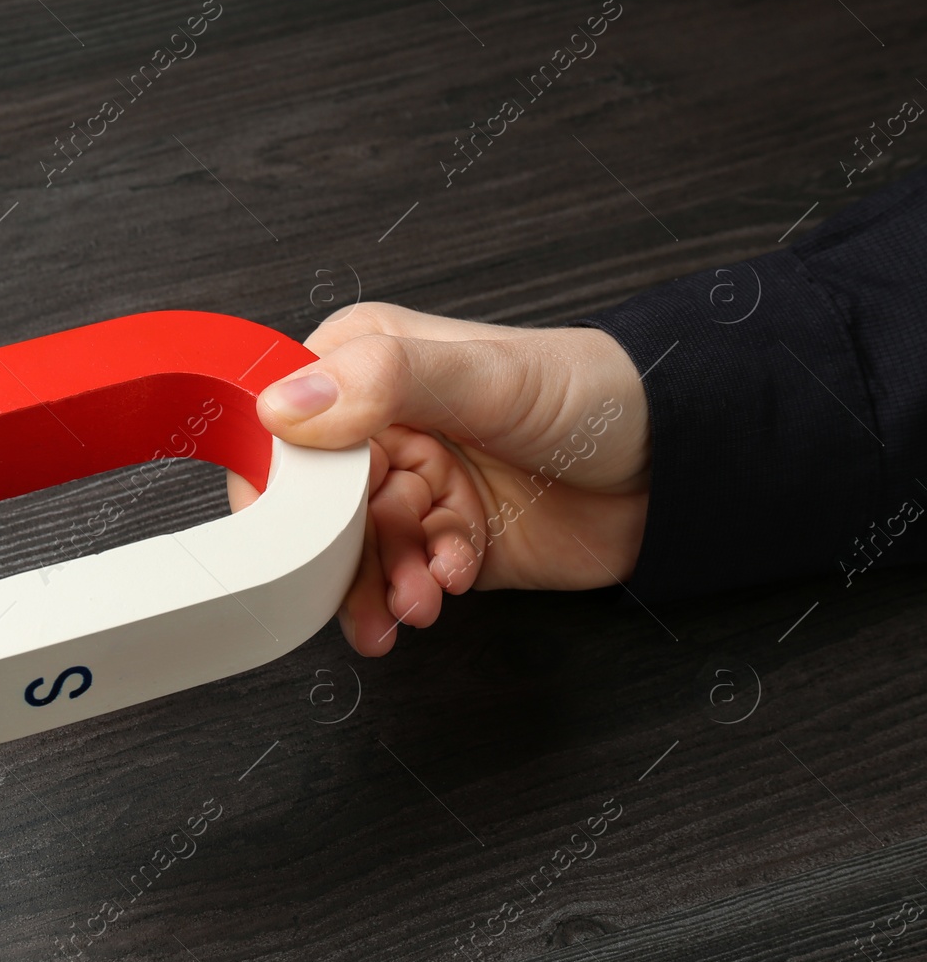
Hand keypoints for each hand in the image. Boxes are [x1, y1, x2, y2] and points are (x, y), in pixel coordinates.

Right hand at [228, 302, 651, 656]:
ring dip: (381, 580)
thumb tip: (286, 404)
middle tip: (372, 577)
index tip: (292, 521)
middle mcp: (382, 425)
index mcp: (369, 365)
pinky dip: (420, 587)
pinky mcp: (442, 538)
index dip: (281, 475)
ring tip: (418, 597)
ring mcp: (412, 484)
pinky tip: (452, 577)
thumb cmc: (596, 394)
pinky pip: (401, 575)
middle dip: (341, 549)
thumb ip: (384, 380)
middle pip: (313, 502)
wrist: (681, 469)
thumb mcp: (487, 376)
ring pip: (355, 549)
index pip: (285, 421)